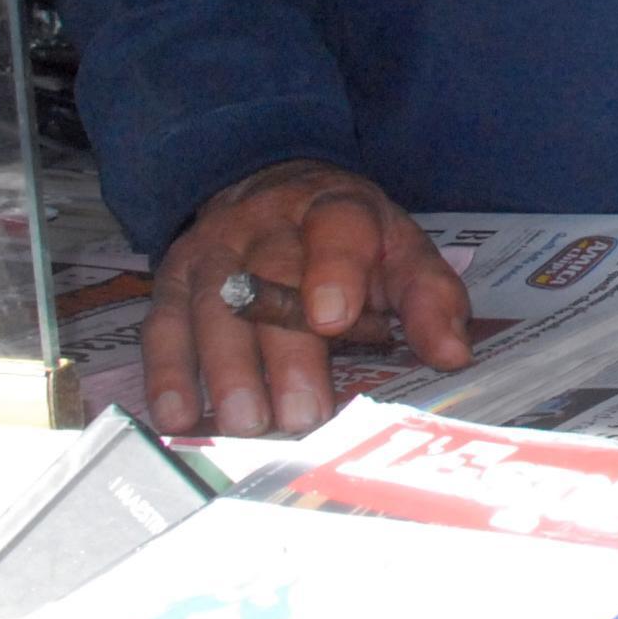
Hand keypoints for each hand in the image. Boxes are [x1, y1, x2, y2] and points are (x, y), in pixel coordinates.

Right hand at [144, 160, 470, 437]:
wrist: (272, 193)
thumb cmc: (349, 241)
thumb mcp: (401, 252)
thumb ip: (430, 298)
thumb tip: (454, 354)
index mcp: (336, 207)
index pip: (336, 227)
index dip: (333, 270)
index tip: (333, 320)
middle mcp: (266, 222)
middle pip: (269, 279)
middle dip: (284, 351)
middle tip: (300, 415)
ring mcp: (213, 249)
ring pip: (213, 305)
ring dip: (227, 369)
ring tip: (247, 425)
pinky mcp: (172, 281)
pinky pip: (163, 325)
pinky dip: (168, 373)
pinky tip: (178, 417)